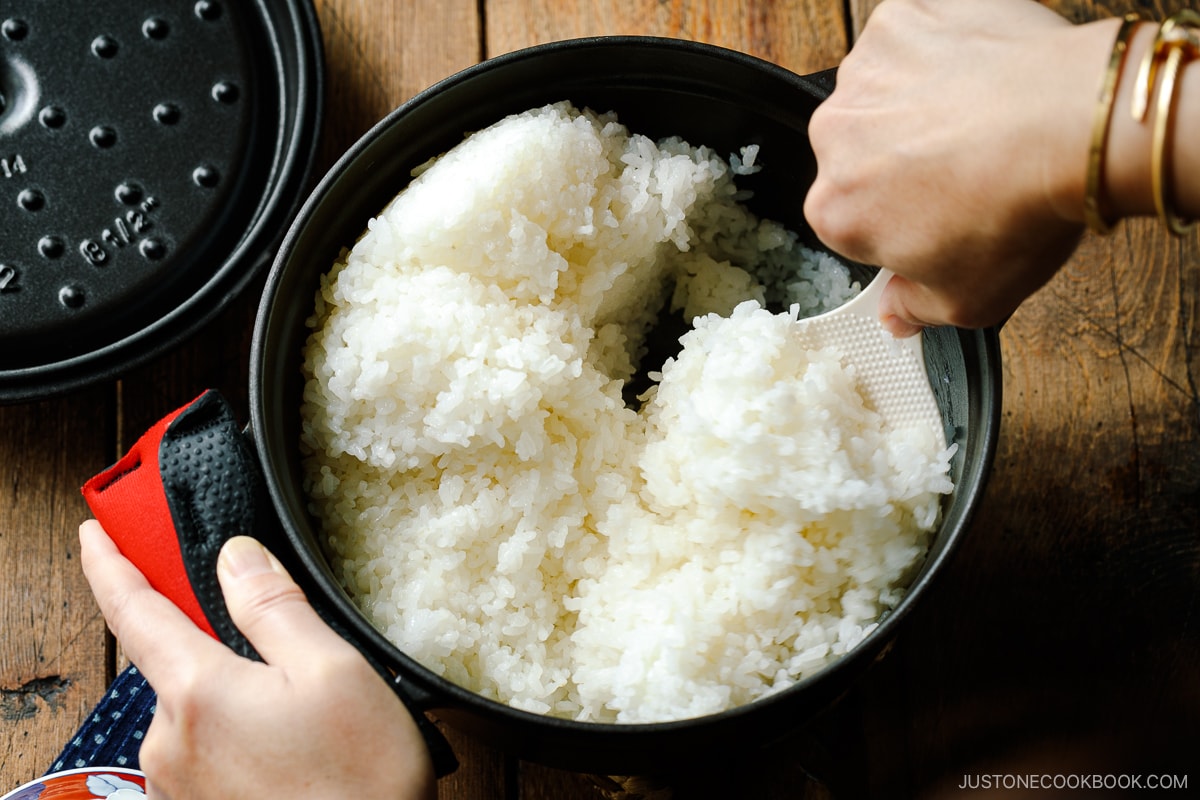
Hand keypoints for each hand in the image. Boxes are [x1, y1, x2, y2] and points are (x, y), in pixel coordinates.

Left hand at [79, 519, 434, 799]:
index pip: (134, 610)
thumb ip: (275, 607)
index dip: (111, 563)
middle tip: (285, 663)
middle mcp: (170, 743)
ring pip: (199, 711)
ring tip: (309, 723)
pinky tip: (294, 754)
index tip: (95, 535)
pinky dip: (243, 737)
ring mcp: (179, 785)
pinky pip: (209, 752)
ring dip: (239, 700)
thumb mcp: (334, 671)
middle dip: (221, 648)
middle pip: (179, 664)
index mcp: (198, 693)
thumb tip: (236, 556)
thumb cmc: (358, 783)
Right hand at [804, 0, 1119, 335]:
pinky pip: (912, 38)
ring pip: (883, 93)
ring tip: (981, 121)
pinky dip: (940, 51)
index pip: (851, 220)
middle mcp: (834, 137)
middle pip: (859, 152)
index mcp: (836, 211)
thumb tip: (897, 314)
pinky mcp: (902, 19)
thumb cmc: (1019, 209)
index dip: (896, 223)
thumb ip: (916, 311)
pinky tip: (982, 76)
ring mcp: (866, 72)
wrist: (1076, 126)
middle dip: (901, 160)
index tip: (936, 221)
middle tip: (967, 171)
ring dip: (918, 104)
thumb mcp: (968, 301)